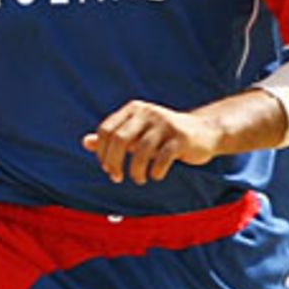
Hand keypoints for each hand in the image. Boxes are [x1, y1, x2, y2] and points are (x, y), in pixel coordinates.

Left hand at [82, 100, 219, 184]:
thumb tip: (85, 142)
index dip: (102, 152)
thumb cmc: (163, 136)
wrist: (203, 133)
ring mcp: (165, 124)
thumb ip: (112, 138)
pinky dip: (155, 172)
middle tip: (117, 177)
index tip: (108, 168)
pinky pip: (162, 158)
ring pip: (141, 151)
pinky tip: (156, 176)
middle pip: (119, 139)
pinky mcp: (181, 137)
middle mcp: (148, 112)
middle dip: (113, 163)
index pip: (106, 130)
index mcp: (133, 110)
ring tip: (139, 179)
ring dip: (136, 171)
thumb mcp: (136, 135)